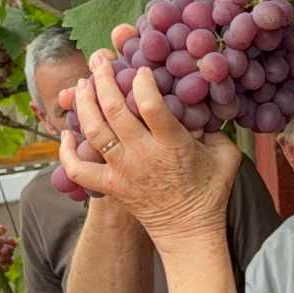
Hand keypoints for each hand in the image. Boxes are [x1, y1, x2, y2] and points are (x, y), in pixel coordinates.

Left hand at [57, 48, 242, 250]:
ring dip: (85, 102)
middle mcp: (143, 155)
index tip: (140, 69)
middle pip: (115, 109)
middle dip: (104, 79)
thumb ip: (216, 129)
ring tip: (83, 83)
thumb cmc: (210, 193)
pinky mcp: (109, 186)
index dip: (142, 82)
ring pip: (94, 130)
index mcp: (173, 145)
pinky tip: (69, 131)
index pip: (151, 105)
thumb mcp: (226, 156)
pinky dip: (67, 149)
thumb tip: (202, 107)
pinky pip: (77, 168)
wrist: (189, 232)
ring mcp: (122, 171)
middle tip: (100, 61)